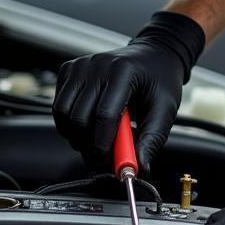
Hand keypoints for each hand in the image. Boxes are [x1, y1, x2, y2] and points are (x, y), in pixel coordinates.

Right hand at [52, 11, 205, 171]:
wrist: (153, 55)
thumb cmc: (159, 80)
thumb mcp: (165, 109)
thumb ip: (152, 139)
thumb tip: (139, 169)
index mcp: (123, 71)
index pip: (104, 115)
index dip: (103, 146)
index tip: (110, 163)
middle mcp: (98, 65)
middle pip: (79, 118)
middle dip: (88, 145)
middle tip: (104, 156)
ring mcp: (81, 66)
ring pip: (63, 114)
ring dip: (76, 136)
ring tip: (97, 137)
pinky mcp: (69, 70)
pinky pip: (59, 105)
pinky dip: (69, 122)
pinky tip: (89, 121)